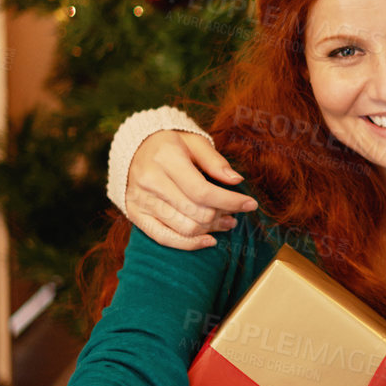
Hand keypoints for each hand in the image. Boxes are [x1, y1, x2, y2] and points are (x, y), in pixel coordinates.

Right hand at [126, 131, 255, 250]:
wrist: (134, 148)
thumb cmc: (171, 144)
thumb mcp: (195, 142)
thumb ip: (215, 161)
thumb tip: (236, 180)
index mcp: (165, 159)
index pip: (202, 191)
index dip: (230, 201)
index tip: (250, 204)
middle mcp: (150, 181)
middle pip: (195, 212)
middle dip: (222, 215)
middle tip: (235, 214)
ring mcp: (140, 200)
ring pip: (184, 228)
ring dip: (211, 230)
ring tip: (225, 222)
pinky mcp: (135, 214)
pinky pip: (164, 237)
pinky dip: (189, 244)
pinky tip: (208, 240)